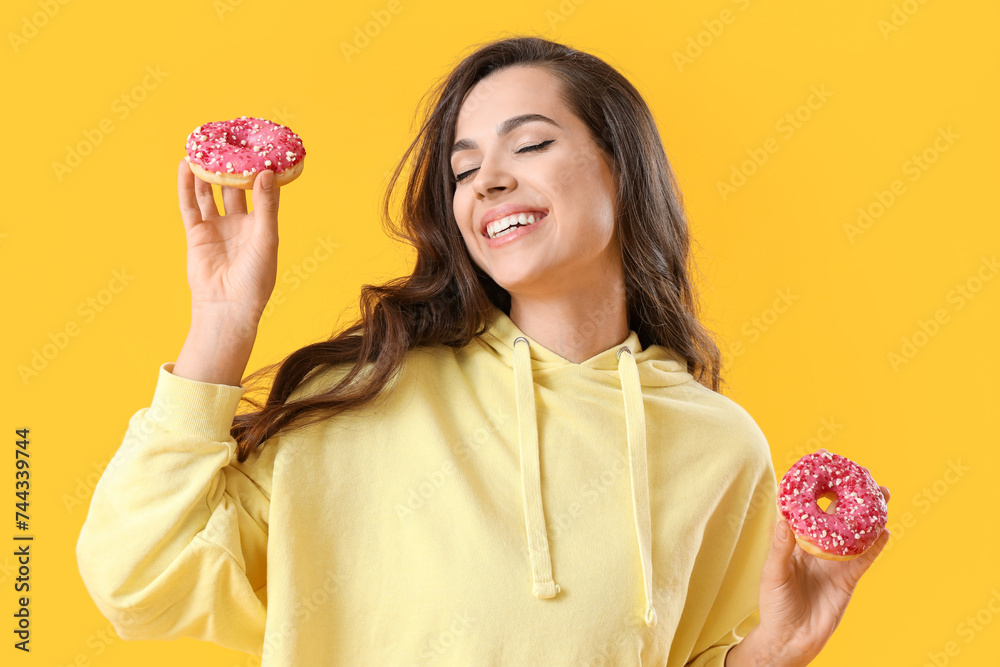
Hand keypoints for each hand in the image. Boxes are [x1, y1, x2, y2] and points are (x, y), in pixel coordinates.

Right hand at [176, 158, 280, 327]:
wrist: (227, 306)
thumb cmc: (255, 279)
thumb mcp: (266, 239)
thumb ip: (266, 206)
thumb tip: (266, 173)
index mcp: (262, 226)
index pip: (263, 192)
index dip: (261, 170)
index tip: (261, 146)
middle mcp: (240, 224)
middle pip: (235, 189)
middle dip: (232, 167)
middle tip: (229, 141)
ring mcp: (217, 228)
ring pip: (211, 193)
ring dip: (208, 173)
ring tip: (205, 147)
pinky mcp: (197, 234)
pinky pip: (190, 205)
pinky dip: (187, 186)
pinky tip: (186, 166)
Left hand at [754, 452, 890, 664]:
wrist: (790, 639)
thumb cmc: (774, 604)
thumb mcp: (773, 573)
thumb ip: (781, 547)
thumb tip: (784, 519)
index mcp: (797, 540)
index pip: (809, 507)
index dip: (818, 487)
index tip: (828, 465)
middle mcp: (818, 546)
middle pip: (838, 514)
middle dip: (852, 494)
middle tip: (866, 476)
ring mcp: (835, 561)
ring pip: (856, 532)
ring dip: (869, 514)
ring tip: (882, 495)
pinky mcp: (848, 578)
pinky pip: (865, 557)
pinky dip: (876, 544)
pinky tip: (885, 530)